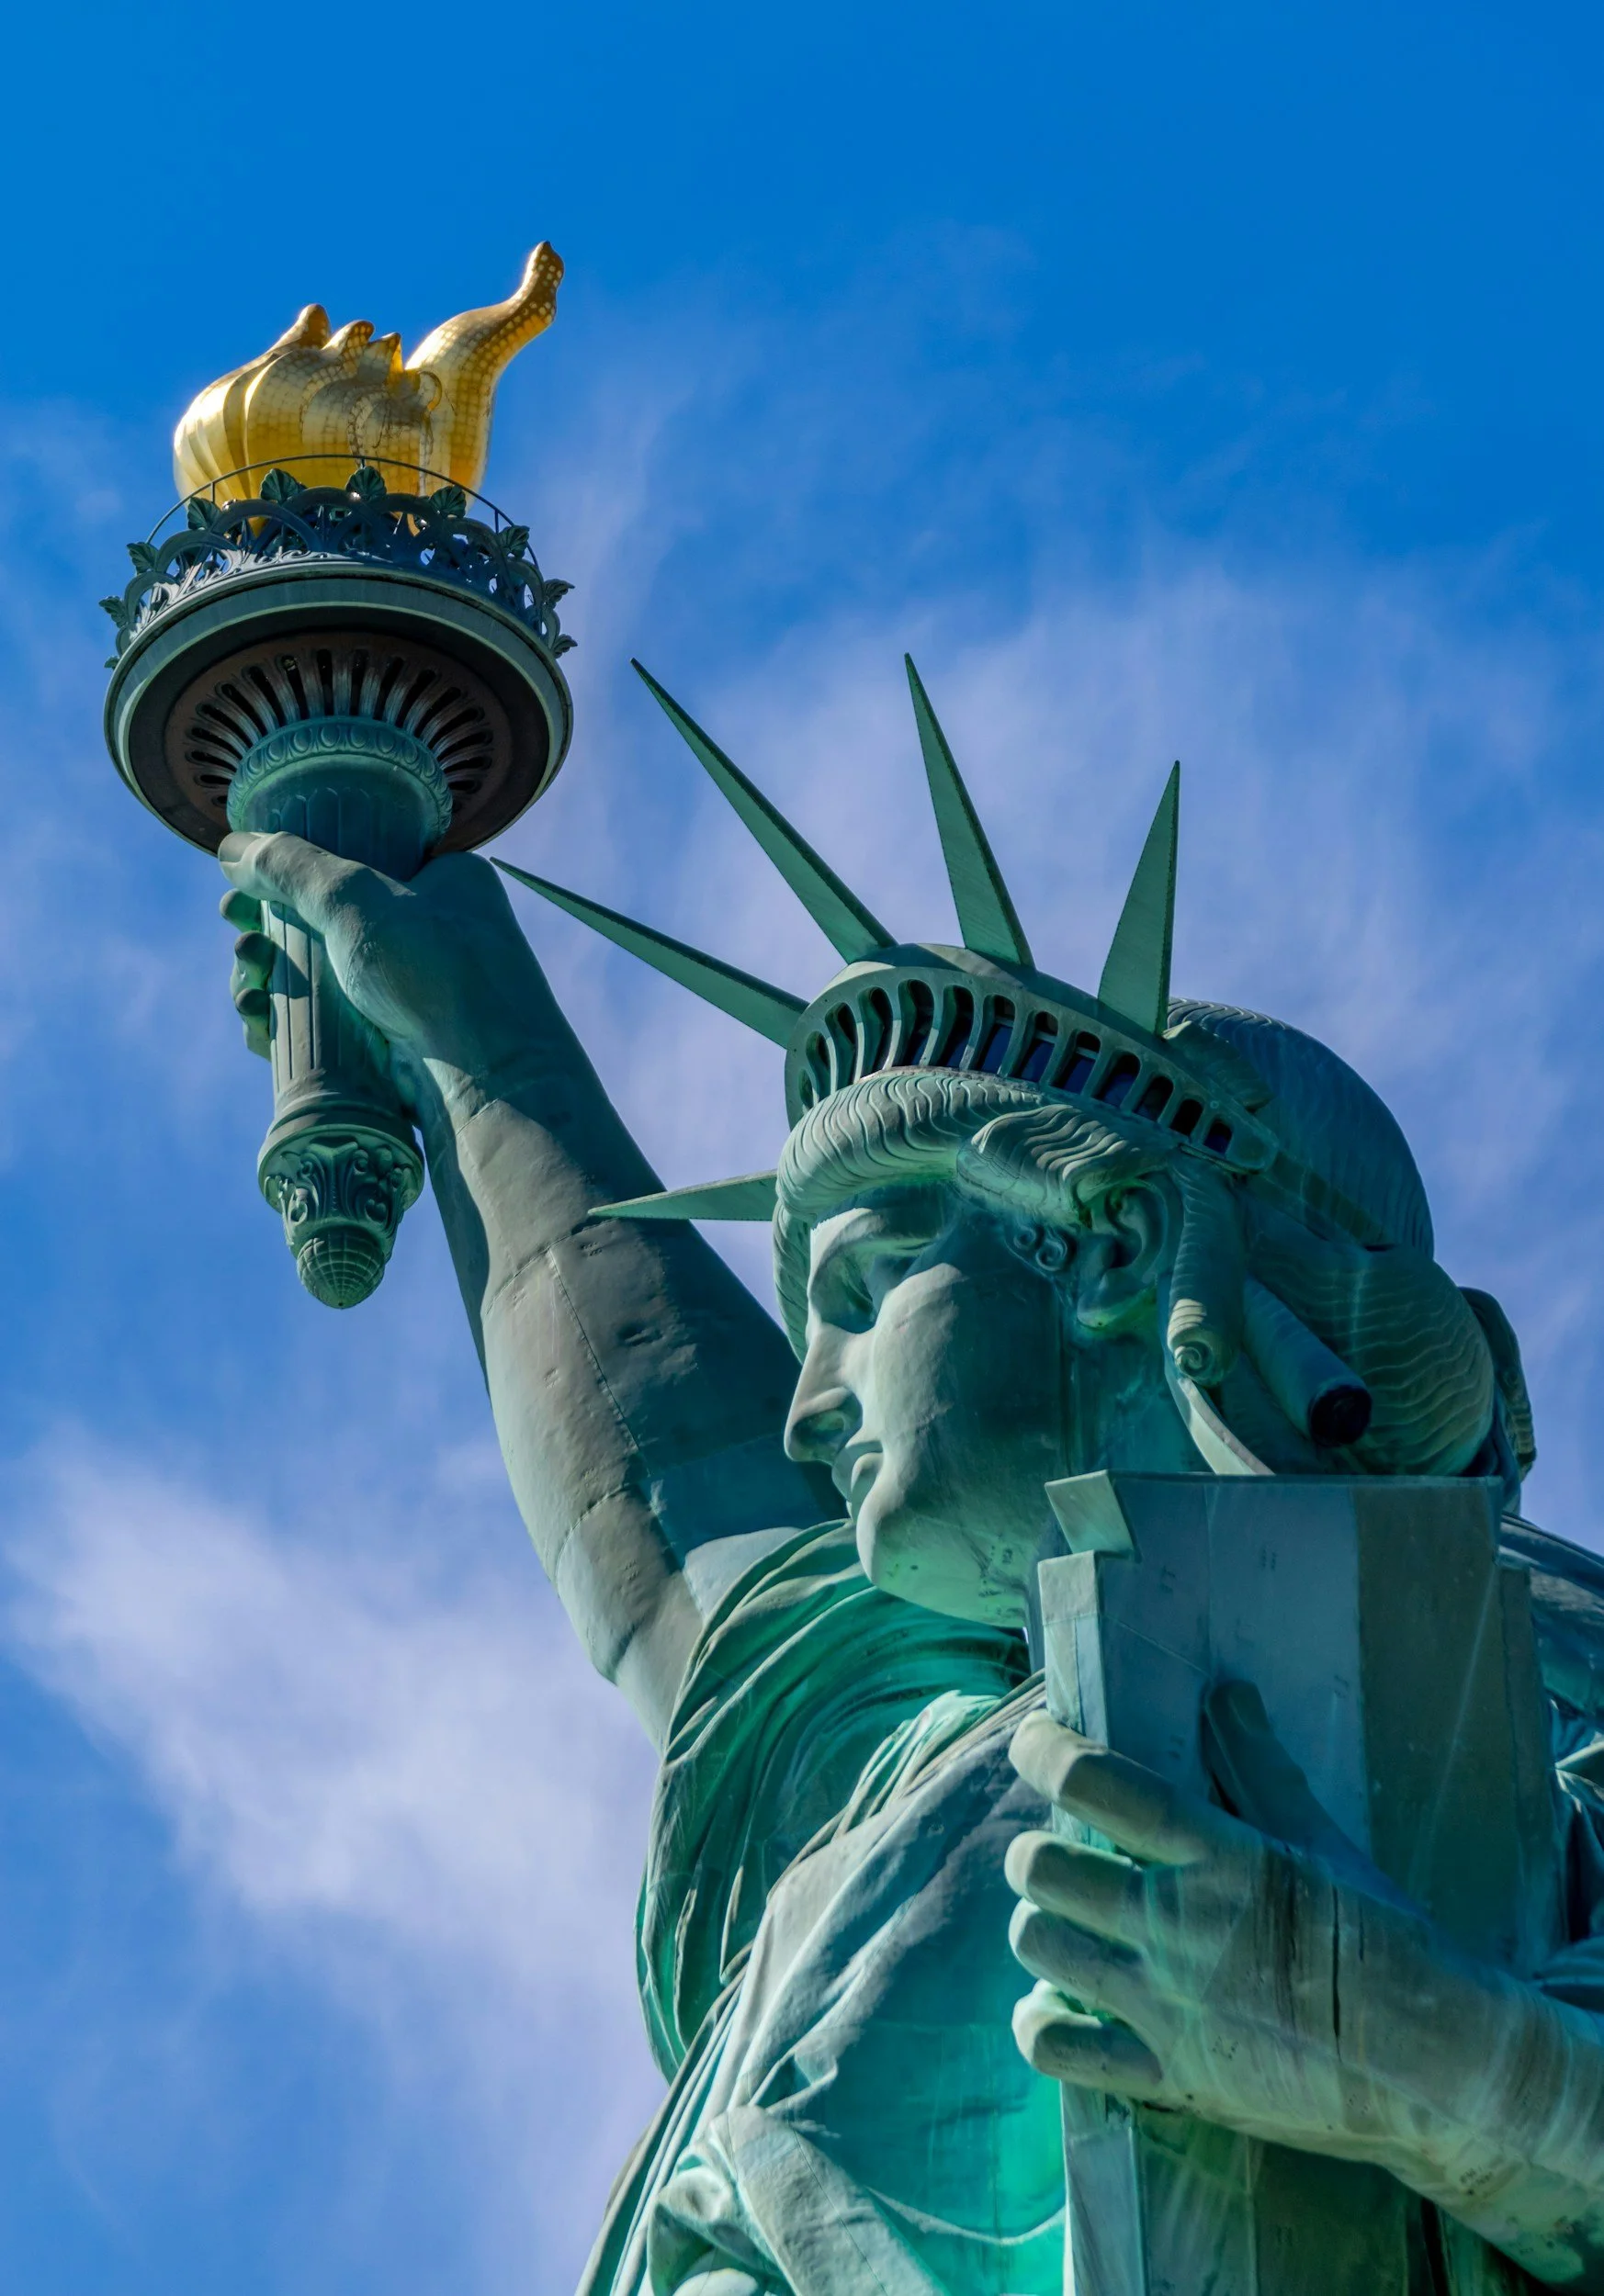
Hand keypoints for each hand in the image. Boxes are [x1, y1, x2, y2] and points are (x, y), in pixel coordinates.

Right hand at [218, 831, 558, 1108]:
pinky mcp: (393, 1049)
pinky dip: (286, 1025)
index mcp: (445, 882)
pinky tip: (256, 1025)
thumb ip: (292, 867)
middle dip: (268, 934)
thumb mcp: (358, 896)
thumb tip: (231, 848)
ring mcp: (413, 995)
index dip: (294, 875)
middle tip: (237, 936)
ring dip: (268, 980)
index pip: (357, 863)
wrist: (490, 1081)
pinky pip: (327, 1029)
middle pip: (326, 925)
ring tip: (245, 990)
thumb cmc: (437, 971)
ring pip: (320, 980)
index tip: (242, 887)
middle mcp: (433, 935)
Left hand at [1004, 1695, 1592, 2207]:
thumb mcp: (1323, 1841)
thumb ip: (1260, 1766)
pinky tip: (1054, 2007)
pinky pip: (1059, 2051)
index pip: (1096, 1784)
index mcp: (1219, 1858)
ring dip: (1040, 1925)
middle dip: (1036, 1851)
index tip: (1035, 1743)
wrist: (1437, 2066)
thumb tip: (1226, 1691)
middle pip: (1043, 1869)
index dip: (1044, 1753)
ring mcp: (1167, 2007)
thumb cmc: (1385, 1940)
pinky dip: (1040, 2025)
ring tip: (1067, 1921)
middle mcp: (1178, 1928)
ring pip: (1040, 1946)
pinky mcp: (1170, 2077)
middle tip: (1060, 1852)